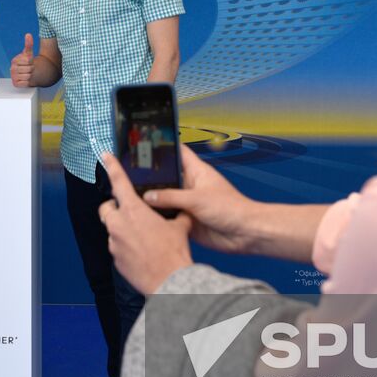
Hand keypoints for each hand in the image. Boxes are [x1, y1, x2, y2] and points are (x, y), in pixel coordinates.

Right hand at [10, 33, 35, 86]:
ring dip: (30, 76)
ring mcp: (13, 76)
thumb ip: (28, 44)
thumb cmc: (27, 63)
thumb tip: (28, 34)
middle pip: (29, 69)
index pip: (28, 61)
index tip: (29, 62)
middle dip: (31, 69)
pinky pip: (26, 83)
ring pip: (28, 76)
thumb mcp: (28, 54)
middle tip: (29, 69)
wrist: (27, 73)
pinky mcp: (16, 84)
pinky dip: (28, 82)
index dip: (31, 62)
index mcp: (14, 60)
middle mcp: (12, 69)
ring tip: (27, 73)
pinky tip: (25, 79)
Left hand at [98, 153, 193, 294]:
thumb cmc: (173, 254)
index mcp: (134, 211)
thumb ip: (177, 213)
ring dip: (123, 230)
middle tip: (129, 212)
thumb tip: (183, 209)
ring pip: (113, 230)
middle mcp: (119, 225)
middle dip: (115, 207)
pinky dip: (127, 247)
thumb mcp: (180, 226)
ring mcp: (115, 243)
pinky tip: (142, 253)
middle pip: (107, 208)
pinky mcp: (116, 259)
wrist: (169, 282)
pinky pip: (118, 248)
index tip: (105, 157)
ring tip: (142, 237)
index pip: (119, 181)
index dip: (112, 166)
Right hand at [143, 145, 258, 254]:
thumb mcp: (197, 199)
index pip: (179, 152)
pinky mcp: (187, 220)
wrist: (244, 234)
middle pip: (167, 177)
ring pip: (165, 198)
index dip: (165, 146)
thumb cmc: (232, 209)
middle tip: (132, 177)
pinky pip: (169, 217)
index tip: (146, 142)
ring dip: (155, 201)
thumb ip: (170, 197)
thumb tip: (148, 196)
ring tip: (135, 198)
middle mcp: (191, 186)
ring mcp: (188, 203)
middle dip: (152, 178)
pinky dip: (160, 218)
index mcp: (197, 172)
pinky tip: (147, 218)